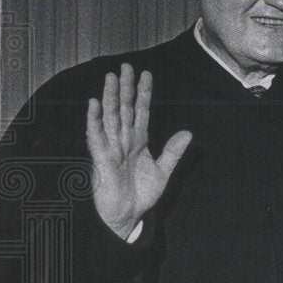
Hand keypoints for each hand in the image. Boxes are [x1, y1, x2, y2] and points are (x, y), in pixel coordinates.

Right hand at [86, 64, 191, 239]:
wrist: (127, 216)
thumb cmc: (141, 194)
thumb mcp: (163, 172)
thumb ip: (173, 152)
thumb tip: (188, 133)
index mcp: (138, 142)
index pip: (141, 112)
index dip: (143, 94)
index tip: (146, 74)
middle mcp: (123, 141)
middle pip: (124, 109)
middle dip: (125, 88)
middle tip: (126, 65)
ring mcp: (111, 148)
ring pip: (110, 117)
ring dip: (109, 97)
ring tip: (110, 77)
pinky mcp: (101, 159)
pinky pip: (96, 136)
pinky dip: (94, 120)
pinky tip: (93, 104)